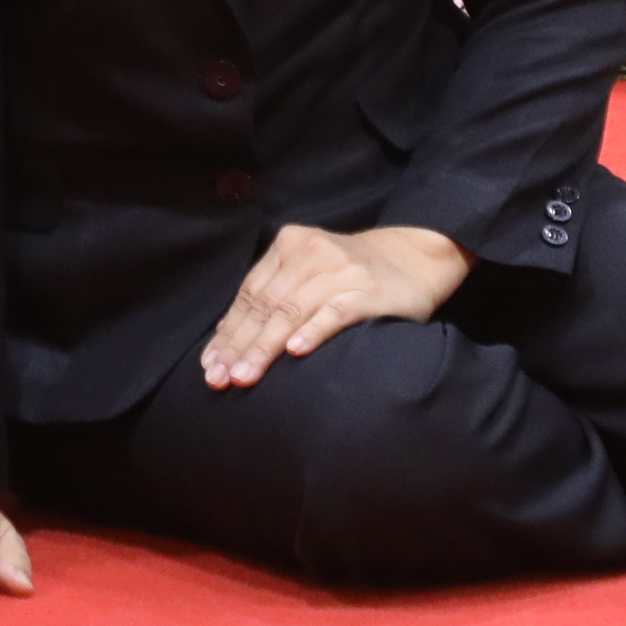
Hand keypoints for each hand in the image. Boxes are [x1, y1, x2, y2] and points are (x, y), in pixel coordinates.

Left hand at [200, 223, 468, 388]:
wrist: (416, 257)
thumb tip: (229, 343)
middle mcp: (310, 253)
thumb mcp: (309, 272)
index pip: (249, 295)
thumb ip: (275, 296)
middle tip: (220, 378)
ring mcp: (340, 270)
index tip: (210, 366)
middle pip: (265, 305)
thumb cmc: (352, 273)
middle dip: (239, 345)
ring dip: (265, 346)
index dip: (228, 332)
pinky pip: (336, 312)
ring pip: (292, 310)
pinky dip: (313, 331)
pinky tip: (295, 352)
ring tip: (245, 375)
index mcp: (288, 246)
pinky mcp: (368, 290)